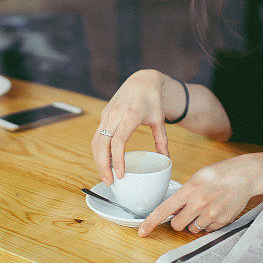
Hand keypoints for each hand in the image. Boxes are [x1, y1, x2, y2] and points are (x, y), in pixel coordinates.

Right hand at [92, 70, 169, 184]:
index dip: (117, 160)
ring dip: (98, 160)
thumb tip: (165, 159)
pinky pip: (97, 135)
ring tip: (105, 175)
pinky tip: (103, 161)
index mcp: (130, 115)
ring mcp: (107, 114)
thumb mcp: (160, 120)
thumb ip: (162, 141)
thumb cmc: (152, 99)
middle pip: (102, 145)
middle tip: (110, 182)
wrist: (142, 80)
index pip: (118, 142)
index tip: (120, 175)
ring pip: (96, 141)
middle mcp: (116, 114)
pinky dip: (98, 150)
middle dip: (103, 166)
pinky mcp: (104, 115)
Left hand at [138, 154, 262, 236]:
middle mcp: (199, 204)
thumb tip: (173, 206)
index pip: (165, 210)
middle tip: (187, 210)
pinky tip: (215, 210)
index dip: (151, 222)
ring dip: (194, 222)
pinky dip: (208, 224)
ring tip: (205, 207)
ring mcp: (212, 214)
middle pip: (177, 225)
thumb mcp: (198, 176)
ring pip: (193, 229)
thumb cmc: (221, 173)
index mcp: (190, 190)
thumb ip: (185, 192)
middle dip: (179, 220)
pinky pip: (208, 230)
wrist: (246, 175)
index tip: (142, 231)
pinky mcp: (222, 221)